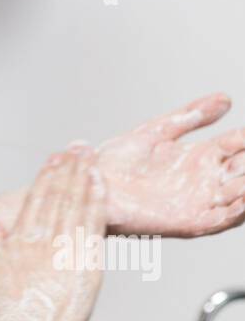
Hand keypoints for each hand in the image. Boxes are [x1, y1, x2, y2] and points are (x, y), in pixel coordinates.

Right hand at [0, 148, 106, 320]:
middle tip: (79, 147)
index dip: (47, 176)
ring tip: (91, 158)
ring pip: (76, 205)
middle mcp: (43, 239)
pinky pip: (94, 227)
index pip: (36, 199)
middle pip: (59, 195)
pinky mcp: (86, 265)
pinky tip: (102, 186)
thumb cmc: (1, 315)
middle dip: (69, 169)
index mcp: (20, 240)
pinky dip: (98, 203)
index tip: (55, 158)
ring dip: (84, 178)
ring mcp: (65, 250)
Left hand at [95, 94, 244, 237]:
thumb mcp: (159, 131)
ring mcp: (198, 202)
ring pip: (239, 197)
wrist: (90, 184)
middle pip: (243, 171)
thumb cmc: (117, 162)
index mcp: (199, 158)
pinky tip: (244, 199)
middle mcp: (204, 181)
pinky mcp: (187, 221)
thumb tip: (226, 99)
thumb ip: (191, 116)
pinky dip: (237, 211)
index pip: (237, 146)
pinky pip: (220, 220)